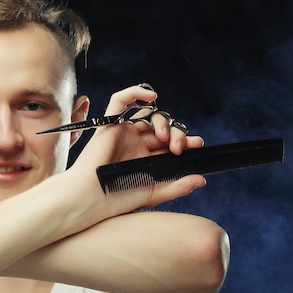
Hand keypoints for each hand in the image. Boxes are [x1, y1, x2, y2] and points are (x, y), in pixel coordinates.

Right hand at [69, 85, 205, 208]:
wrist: (91, 198)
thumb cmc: (116, 199)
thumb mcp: (153, 193)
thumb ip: (177, 186)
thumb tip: (201, 179)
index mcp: (144, 159)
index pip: (169, 143)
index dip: (185, 141)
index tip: (197, 145)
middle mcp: (134, 143)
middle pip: (162, 127)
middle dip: (176, 134)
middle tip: (180, 147)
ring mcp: (122, 133)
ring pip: (147, 115)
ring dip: (162, 121)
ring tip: (165, 137)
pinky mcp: (109, 125)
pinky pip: (119, 101)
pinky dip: (134, 93)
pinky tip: (151, 97)